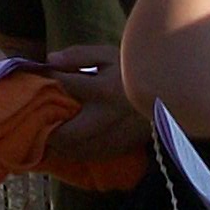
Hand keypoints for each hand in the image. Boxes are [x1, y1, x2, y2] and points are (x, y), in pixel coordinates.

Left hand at [37, 44, 143, 162]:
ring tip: (53, 135)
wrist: (170, 87)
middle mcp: (108, 117)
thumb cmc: (135, 68)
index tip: (38, 84)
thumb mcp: (108, 55)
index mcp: (102, 90)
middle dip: (49, 132)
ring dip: (62, 146)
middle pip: (67, 135)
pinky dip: (79, 151)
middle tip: (39, 125)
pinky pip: (94, 155)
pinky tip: (74, 143)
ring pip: (79, 151)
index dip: (47, 86)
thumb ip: (78, 56)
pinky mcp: (125, 146)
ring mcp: (117, 136)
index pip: (63, 89)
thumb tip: (50, 61)